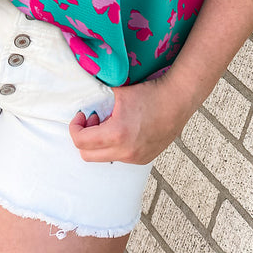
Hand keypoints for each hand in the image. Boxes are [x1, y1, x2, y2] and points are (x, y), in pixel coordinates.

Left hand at [68, 73, 193, 164]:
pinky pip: (120, 157)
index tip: (81, 116)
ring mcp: (135, 158)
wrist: (177, 100)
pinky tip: (124, 129)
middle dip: (84, 137)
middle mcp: (125, 152)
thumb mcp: (118, 92)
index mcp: (116, 134)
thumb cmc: (149, 93)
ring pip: (104, 157)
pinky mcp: (144, 159)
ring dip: (100, 142)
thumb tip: (83, 99)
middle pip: (87, 155)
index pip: (81, 142)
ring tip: (110, 123)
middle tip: (93, 119)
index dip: (75, 127)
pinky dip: (115, 146)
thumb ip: (98, 99)